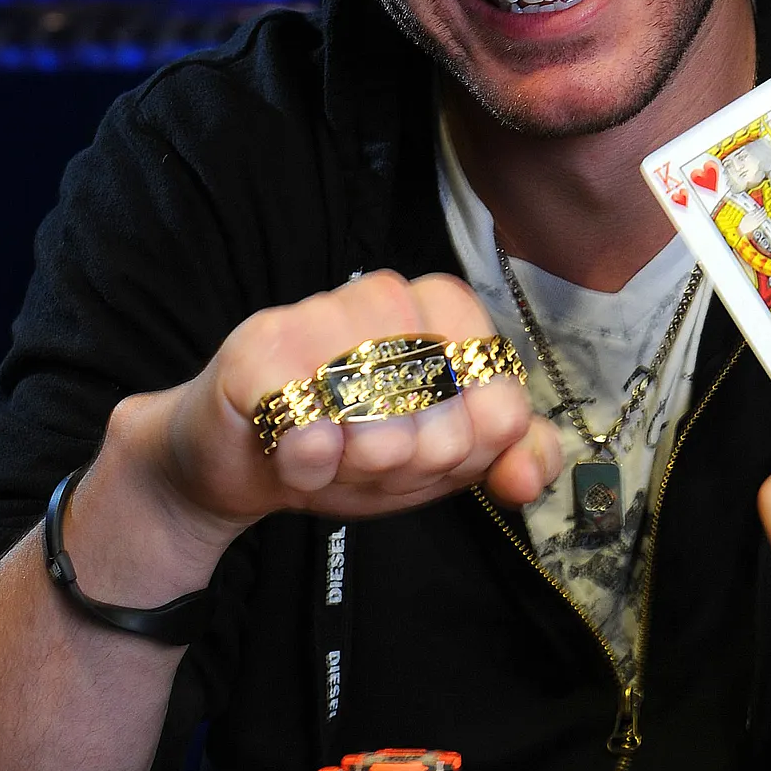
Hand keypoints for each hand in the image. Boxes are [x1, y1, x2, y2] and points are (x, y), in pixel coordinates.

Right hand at [106, 270, 560, 563]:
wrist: (243, 460)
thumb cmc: (349, 446)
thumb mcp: (445, 456)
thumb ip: (511, 455)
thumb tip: (527, 476)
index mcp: (442, 309)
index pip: (501, 396)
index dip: (471, 446)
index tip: (435, 453)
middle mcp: (384, 295)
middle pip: (443, 417)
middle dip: (410, 466)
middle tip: (370, 459)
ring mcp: (318, 314)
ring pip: (381, 423)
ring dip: (356, 467)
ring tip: (331, 454)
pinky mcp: (258, 349)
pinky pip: (311, 429)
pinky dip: (308, 465)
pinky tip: (293, 457)